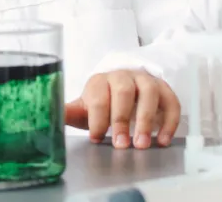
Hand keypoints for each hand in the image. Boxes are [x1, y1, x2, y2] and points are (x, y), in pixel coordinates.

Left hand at [64, 70, 179, 148]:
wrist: (124, 89)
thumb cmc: (102, 103)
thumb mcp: (85, 109)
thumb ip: (70, 113)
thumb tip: (50, 116)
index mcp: (99, 81)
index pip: (98, 96)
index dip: (97, 119)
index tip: (96, 138)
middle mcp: (123, 76)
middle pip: (124, 92)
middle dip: (122, 119)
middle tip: (121, 145)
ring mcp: (145, 81)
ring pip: (149, 93)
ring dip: (146, 120)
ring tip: (142, 144)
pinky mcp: (164, 90)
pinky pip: (171, 101)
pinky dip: (169, 121)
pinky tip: (163, 140)